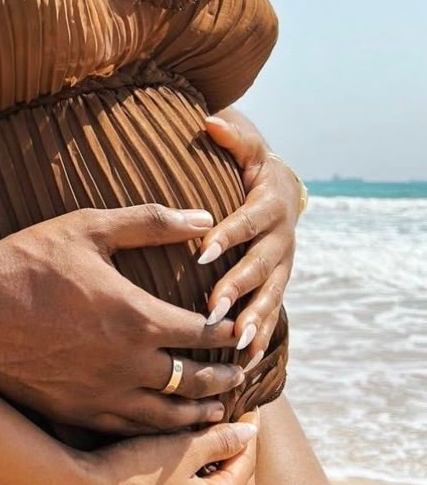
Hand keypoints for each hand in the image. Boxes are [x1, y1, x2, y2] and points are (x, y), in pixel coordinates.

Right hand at [0, 205, 244, 434]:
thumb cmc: (27, 260)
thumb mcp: (90, 228)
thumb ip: (152, 222)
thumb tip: (204, 216)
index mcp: (136, 317)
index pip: (203, 333)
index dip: (228, 333)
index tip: (239, 330)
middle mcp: (126, 364)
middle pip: (194, 380)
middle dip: (224, 377)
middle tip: (241, 375)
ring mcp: (100, 395)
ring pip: (166, 415)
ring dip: (198, 413)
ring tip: (217, 411)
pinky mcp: (74, 414)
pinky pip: (128, 431)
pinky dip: (157, 431)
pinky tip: (164, 428)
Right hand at [67, 410, 258, 484]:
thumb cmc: (134, 471)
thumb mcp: (182, 448)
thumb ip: (219, 440)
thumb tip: (250, 432)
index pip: (247, 463)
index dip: (249, 433)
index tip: (250, 409)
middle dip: (239, 457)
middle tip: (236, 427)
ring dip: (218, 477)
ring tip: (212, 448)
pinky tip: (184, 478)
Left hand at [199, 110, 299, 364]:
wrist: (280, 189)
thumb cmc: (250, 167)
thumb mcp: (247, 149)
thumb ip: (232, 138)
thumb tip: (210, 121)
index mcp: (270, 205)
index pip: (248, 221)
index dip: (228, 235)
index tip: (202, 251)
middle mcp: (282, 238)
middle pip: (261, 266)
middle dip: (238, 288)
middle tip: (212, 308)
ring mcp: (282, 266)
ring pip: (270, 296)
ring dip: (253, 321)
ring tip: (234, 344)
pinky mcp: (277, 285)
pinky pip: (270, 315)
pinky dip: (257, 338)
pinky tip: (240, 363)